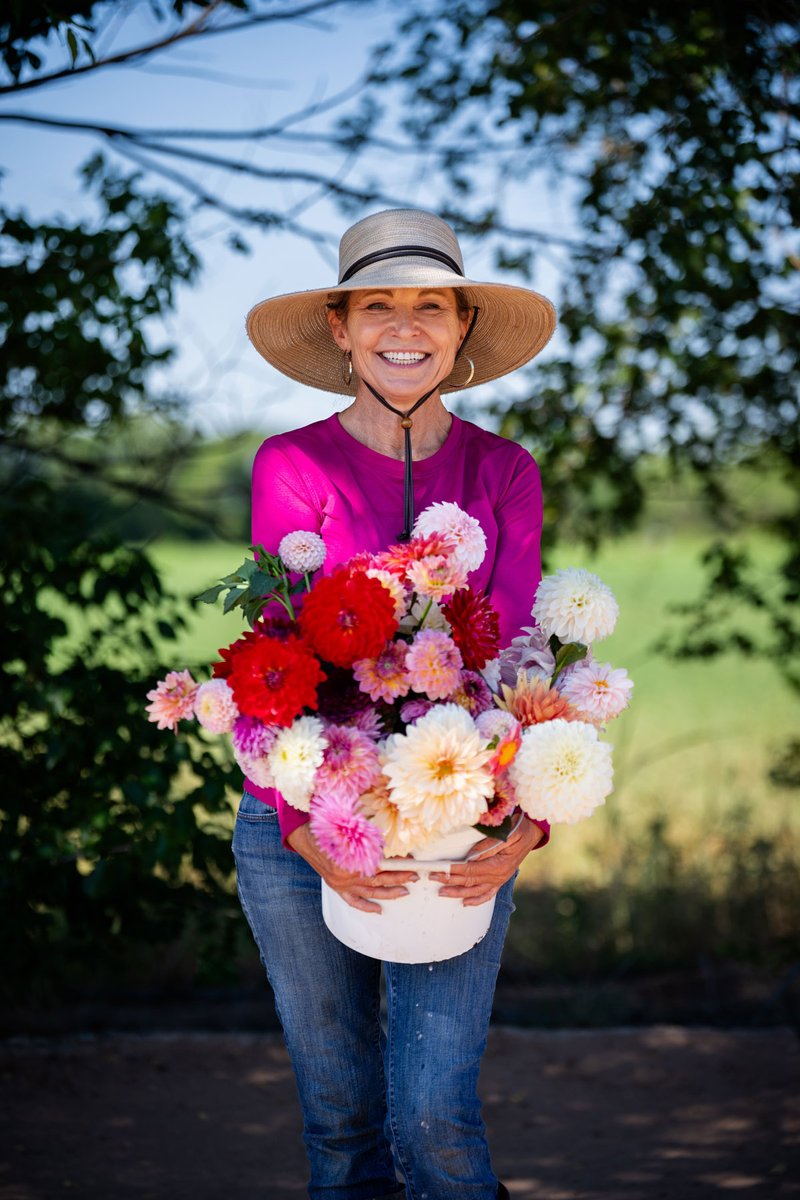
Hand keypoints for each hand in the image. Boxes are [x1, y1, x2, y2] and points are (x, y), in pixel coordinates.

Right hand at [287, 822, 418, 913]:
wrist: (306, 838)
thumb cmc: (328, 830)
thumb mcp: (349, 829)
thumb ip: (367, 838)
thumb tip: (390, 844)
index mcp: (350, 858)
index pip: (381, 863)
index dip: (396, 862)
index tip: (410, 860)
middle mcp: (347, 874)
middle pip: (379, 879)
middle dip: (399, 877)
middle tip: (414, 875)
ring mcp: (342, 884)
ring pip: (370, 892)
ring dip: (389, 892)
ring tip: (405, 891)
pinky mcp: (337, 888)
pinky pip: (353, 901)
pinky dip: (366, 906)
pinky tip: (378, 910)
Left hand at [429, 816, 545, 906]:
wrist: (531, 832)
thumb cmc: (518, 829)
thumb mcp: (506, 833)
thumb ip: (488, 846)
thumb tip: (470, 857)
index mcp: (499, 865)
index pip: (470, 870)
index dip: (453, 871)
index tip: (439, 870)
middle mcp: (499, 876)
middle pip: (470, 881)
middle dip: (450, 881)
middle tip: (433, 878)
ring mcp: (500, 880)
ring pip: (476, 891)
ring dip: (458, 893)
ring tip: (442, 893)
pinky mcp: (500, 880)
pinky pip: (488, 894)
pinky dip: (476, 900)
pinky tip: (465, 903)